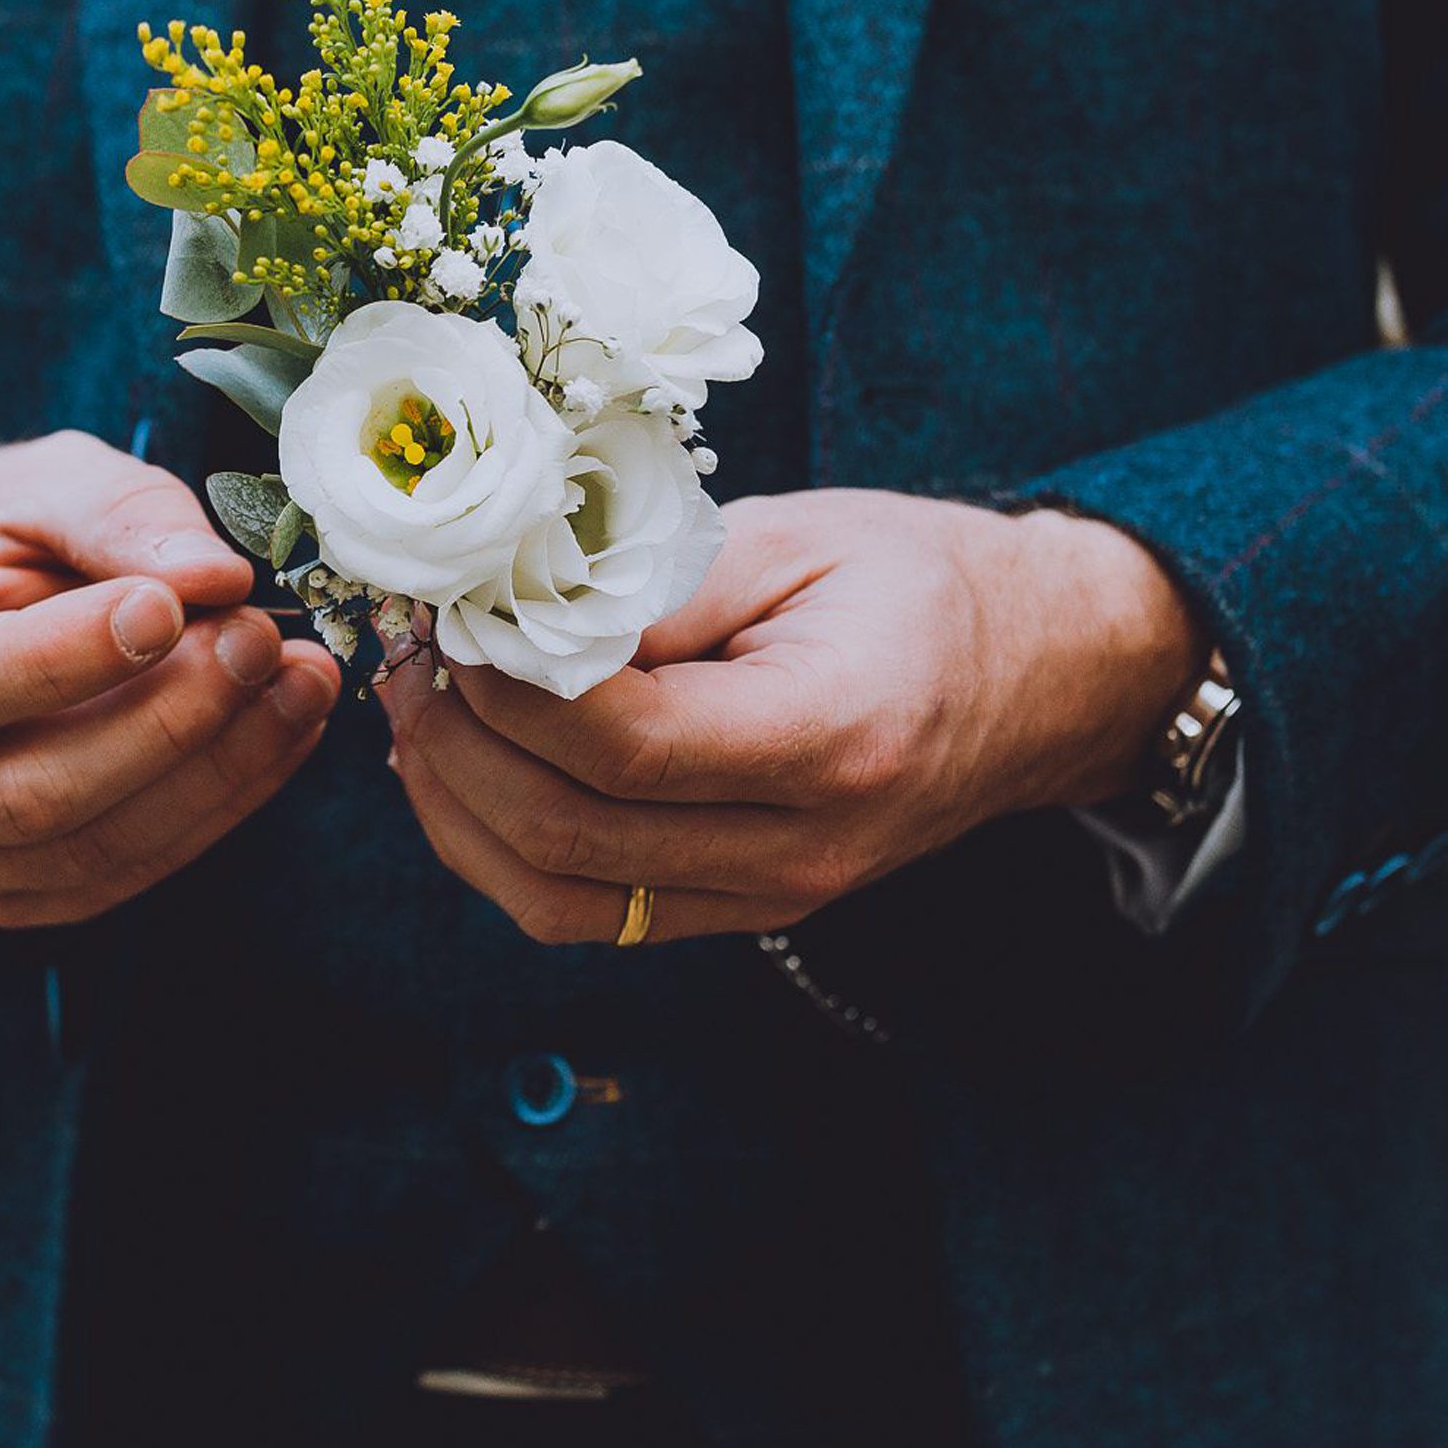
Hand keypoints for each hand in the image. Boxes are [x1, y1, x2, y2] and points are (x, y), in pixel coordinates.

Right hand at [0, 430, 342, 926]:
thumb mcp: (40, 481)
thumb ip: (117, 512)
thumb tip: (212, 578)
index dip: (61, 659)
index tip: (170, 606)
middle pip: (23, 793)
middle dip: (165, 720)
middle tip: (261, 638)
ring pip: (87, 850)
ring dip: (215, 769)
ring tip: (300, 678)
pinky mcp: (9, 894)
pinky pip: (124, 875)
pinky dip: (218, 805)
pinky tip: (280, 728)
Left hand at [378, 491, 1204, 944]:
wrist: (1038, 675)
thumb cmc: (920, 580)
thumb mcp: (793, 536)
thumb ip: (650, 582)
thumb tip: (500, 607)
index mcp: (831, 738)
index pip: (626, 746)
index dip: (511, 685)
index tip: (454, 614)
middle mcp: (801, 848)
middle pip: (573, 837)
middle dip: (458, 746)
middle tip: (409, 657)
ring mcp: (769, 898)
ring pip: (560, 902)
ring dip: (456, 811)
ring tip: (416, 711)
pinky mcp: (739, 910)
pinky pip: (586, 911)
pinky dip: (500, 847)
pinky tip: (464, 767)